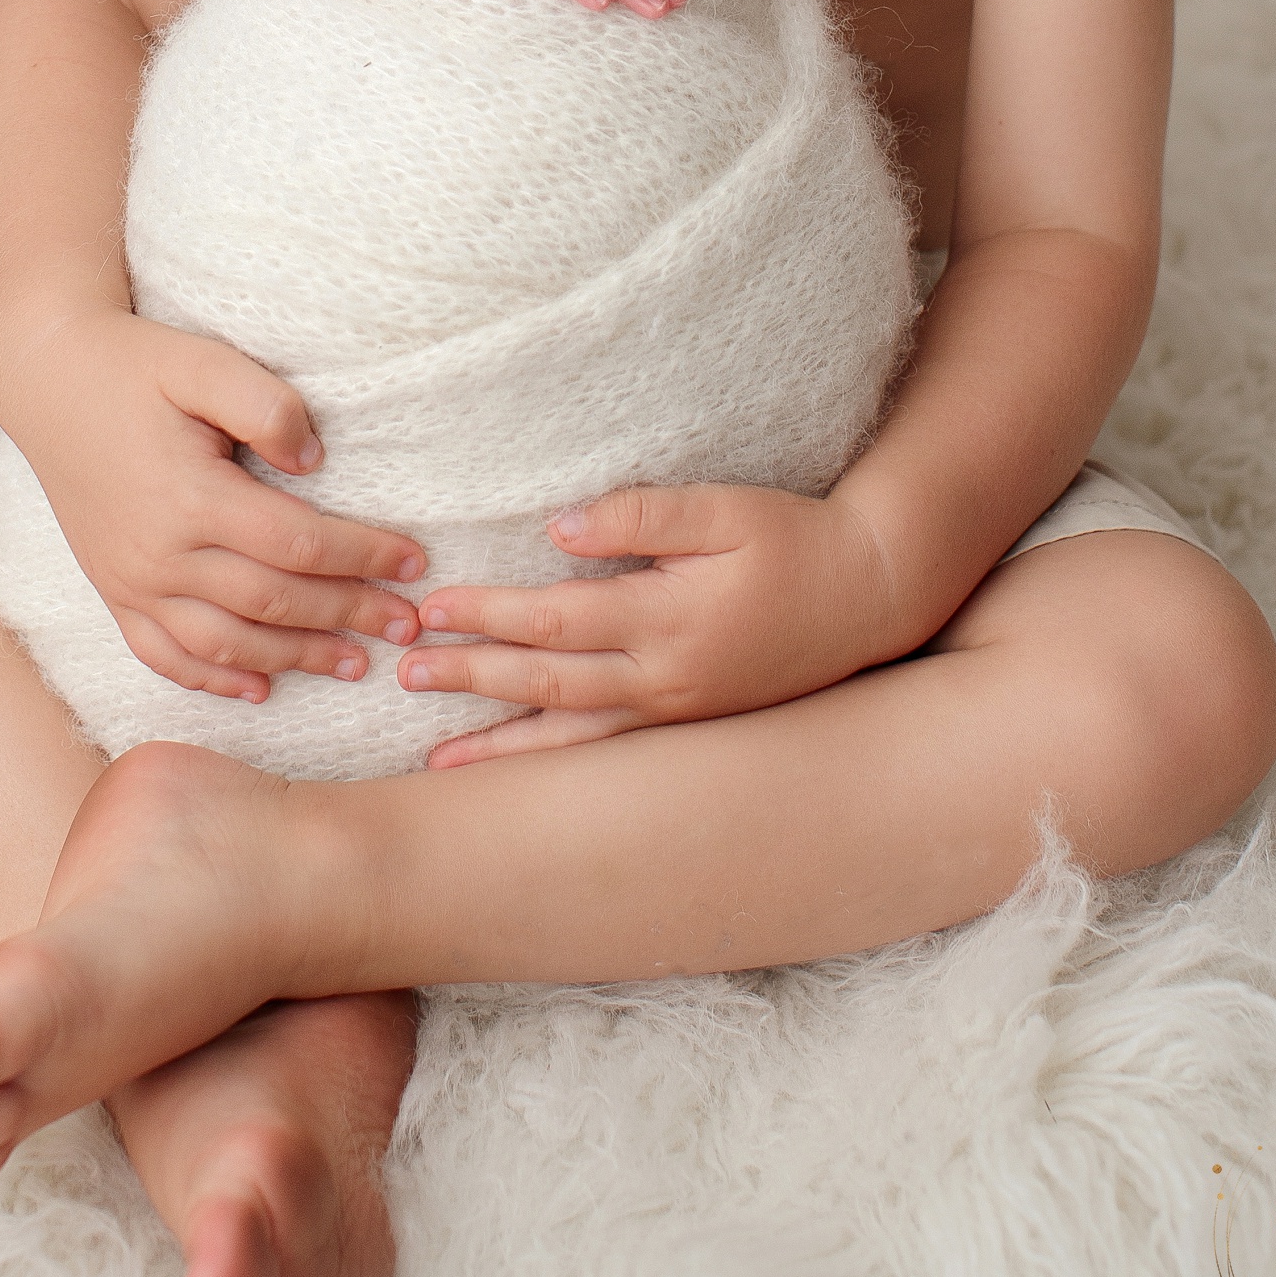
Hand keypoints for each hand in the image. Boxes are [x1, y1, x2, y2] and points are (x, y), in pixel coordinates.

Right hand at [0, 306, 428, 702]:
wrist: (48, 379)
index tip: (415, 563)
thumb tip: (315, 462)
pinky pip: (163, 655)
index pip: (299, 543)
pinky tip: (259, 690)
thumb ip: (265, 404)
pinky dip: (212, 681)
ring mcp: (130, 581)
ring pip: (225, 644)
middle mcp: (160, 554)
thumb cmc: (134, 364)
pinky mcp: (111, 591)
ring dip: (295, 659)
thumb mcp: (201, 361)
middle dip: (348, 616)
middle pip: (273, 603)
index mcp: (191, 497)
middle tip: (407, 626)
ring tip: (355, 663)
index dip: (364, 557)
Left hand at [398, 482, 896, 763]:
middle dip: (474, 679)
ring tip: (437, 761)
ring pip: (572, 737)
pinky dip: (554, 762)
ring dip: (502, 743)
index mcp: (668, 619)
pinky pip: (606, 752)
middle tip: (405, 674)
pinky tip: (517, 767)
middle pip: (548, 683)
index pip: (555, 618)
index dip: (489, 614)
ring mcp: (677, 711)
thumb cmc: (794, 538)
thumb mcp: (724, 508)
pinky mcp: (689, 722)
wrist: (870, 595)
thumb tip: (556, 530)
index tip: (431, 609)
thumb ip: (640, 517)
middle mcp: (665, 679)